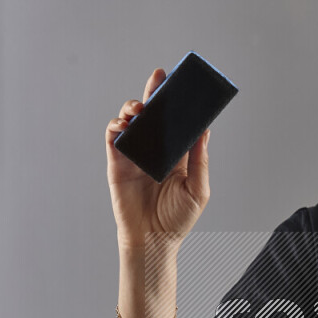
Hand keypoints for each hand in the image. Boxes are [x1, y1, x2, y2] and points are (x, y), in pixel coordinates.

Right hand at [105, 67, 210, 251]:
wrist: (154, 241)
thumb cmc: (177, 220)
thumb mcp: (198, 190)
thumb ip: (200, 160)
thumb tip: (204, 131)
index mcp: (176, 155)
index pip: (176, 123)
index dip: (177, 104)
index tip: (183, 85)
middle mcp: (154, 151)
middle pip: (153, 116)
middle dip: (154, 93)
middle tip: (159, 76)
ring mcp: (135, 155)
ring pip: (131, 122)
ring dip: (132, 108)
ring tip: (140, 108)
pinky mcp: (117, 164)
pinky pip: (113, 139)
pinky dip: (116, 127)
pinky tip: (123, 124)